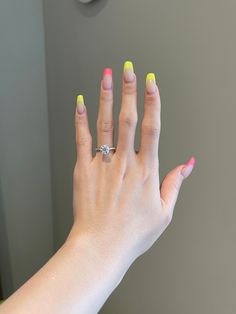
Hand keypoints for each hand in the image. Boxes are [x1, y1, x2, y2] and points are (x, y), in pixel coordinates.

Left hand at [67, 61, 194, 265]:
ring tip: (107, 76)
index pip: (152, 128)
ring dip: (106, 98)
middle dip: (129, 91)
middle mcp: (124, 163)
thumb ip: (176, 183)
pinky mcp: (83, 171)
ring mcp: (102, 165)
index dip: (152, 102)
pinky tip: (80, 103)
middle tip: (129, 69)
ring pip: (105, 124)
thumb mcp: (164, 212)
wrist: (101, 246)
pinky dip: (80, 120)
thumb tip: (188, 164)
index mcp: (146, 171)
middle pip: (128, 119)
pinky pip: (82, 140)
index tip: (152, 83)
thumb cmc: (132, 233)